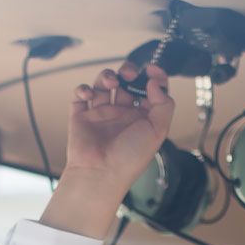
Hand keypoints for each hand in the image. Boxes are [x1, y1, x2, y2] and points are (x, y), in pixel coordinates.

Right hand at [39, 62, 174, 237]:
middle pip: (126, 83)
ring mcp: (101, 114)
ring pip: (103, 85)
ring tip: (110, 81)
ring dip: (106, 76)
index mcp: (142, 119)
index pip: (149, 91)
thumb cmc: (129, 159)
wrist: (100, 174)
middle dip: (128, 72)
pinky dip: (84, 88)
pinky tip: (90, 93)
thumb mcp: (158, 131)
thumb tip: (155, 82)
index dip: (152, 77)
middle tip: (129, 73)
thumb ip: (164, 104)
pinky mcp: (81, 116)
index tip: (151, 70)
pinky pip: (81, 95)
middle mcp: (122, 115)